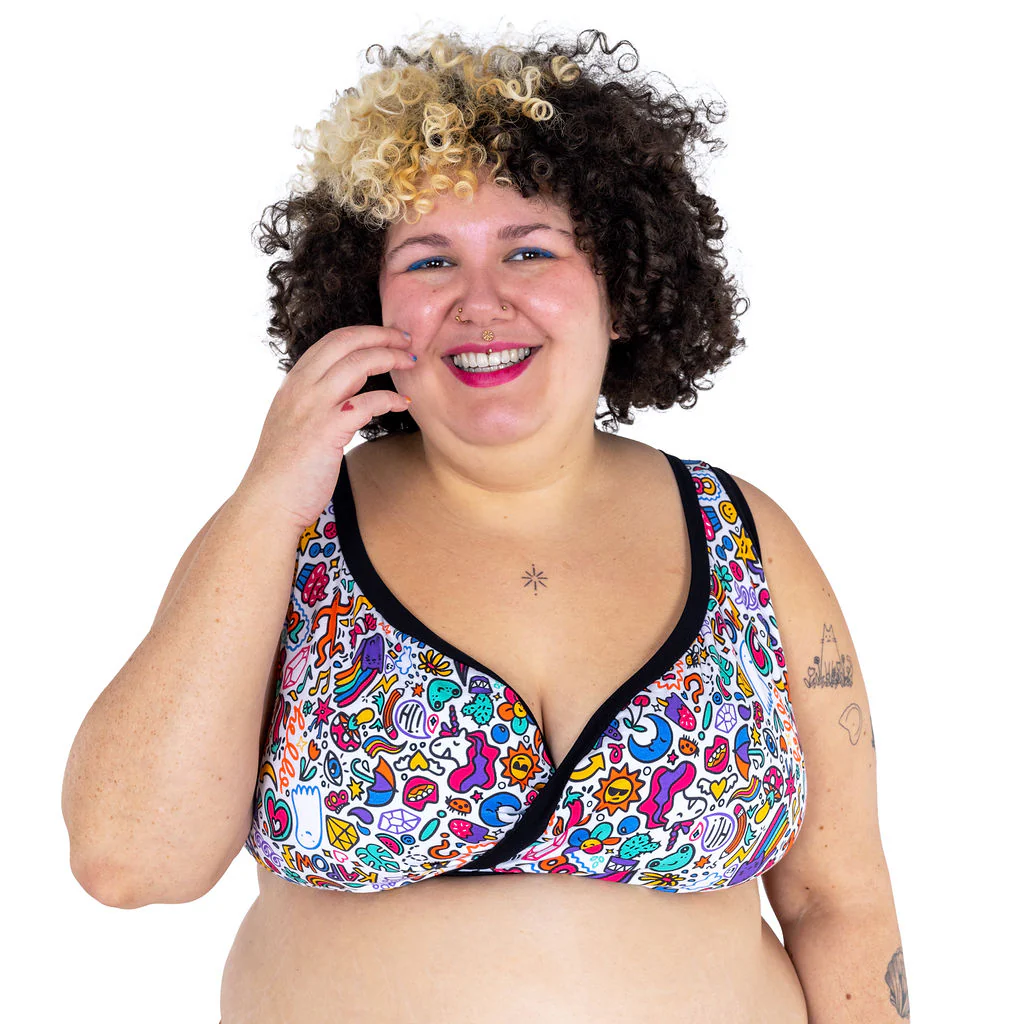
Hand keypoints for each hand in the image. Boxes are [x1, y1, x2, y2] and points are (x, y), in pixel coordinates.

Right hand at [235, 325, 415, 533]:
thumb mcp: (293, 423)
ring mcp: (312, 407)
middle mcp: (300, 388)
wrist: (268, 502)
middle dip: (381, 335)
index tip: (388, 337)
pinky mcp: (327, 430)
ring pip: (358, 364)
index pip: (331, 341)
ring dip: (390, 358)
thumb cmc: (285, 470)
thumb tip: (340, 396)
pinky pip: (367, 402)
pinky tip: (402, 403)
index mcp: (293, 383)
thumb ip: (312, 403)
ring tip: (410, 363)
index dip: (364, 334)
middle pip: (346, 342)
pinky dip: (390, 398)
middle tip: (407, 339)